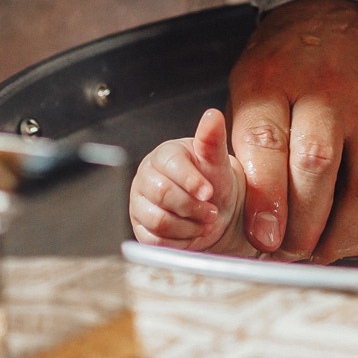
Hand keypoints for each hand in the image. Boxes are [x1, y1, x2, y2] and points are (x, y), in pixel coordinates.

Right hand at [130, 109, 241, 251]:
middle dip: (193, 208)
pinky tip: (190, 231)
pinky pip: (155, 241)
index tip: (209, 192)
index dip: (191, 182)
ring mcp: (140, 203)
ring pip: (158, 221)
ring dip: (188, 227)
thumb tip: (212, 116)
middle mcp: (147, 177)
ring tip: (203, 221)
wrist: (214, 209)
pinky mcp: (140, 227)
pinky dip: (179, 241)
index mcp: (164, 155)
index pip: (170, 167)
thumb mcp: (217, 161)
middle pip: (163, 195)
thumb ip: (212, 139)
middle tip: (211, 211)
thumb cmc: (213, 181)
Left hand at [228, 0, 357, 261]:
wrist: (349, 10)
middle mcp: (328, 96)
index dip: (264, 196)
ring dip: (347, 234)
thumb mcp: (250, 81)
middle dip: (302, 225)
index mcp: (275, 82)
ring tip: (325, 252)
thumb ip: (246, 141)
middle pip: (317, 168)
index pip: (266, 140)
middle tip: (290, 251)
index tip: (262, 237)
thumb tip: (248, 211)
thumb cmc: (290, 58)